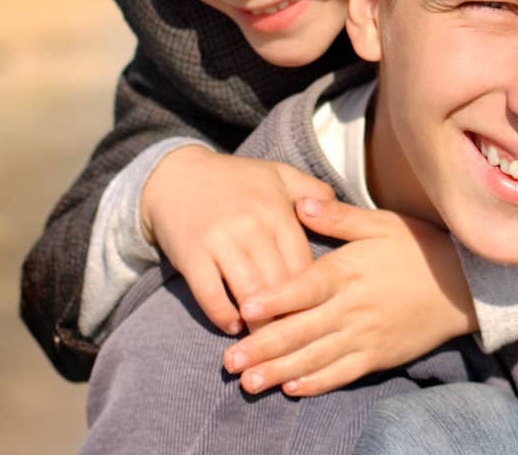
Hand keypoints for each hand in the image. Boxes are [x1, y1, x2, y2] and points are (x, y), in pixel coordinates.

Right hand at [140, 147, 336, 335]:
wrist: (176, 174)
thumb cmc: (235, 180)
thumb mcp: (279, 175)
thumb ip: (314, 191)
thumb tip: (342, 212)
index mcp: (278, 211)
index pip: (303, 263)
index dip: (313, 294)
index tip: (321, 316)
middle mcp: (252, 226)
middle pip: (280, 283)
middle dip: (291, 315)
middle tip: (299, 340)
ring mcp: (220, 241)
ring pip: (249, 292)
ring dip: (260, 322)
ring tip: (269, 343)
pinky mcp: (191, 254)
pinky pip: (210, 293)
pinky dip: (222, 314)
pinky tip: (233, 326)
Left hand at [222, 197, 476, 396]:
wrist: (464, 285)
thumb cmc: (419, 248)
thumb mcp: (382, 223)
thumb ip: (339, 218)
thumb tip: (300, 203)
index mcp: (349, 272)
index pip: (305, 287)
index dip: (274, 299)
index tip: (243, 309)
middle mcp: (353, 307)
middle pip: (301, 330)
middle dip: (262, 347)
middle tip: (229, 361)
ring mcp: (365, 336)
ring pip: (315, 357)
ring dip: (280, 371)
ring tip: (249, 382)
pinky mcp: (378, 356)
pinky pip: (342, 374)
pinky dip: (316, 383)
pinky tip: (292, 389)